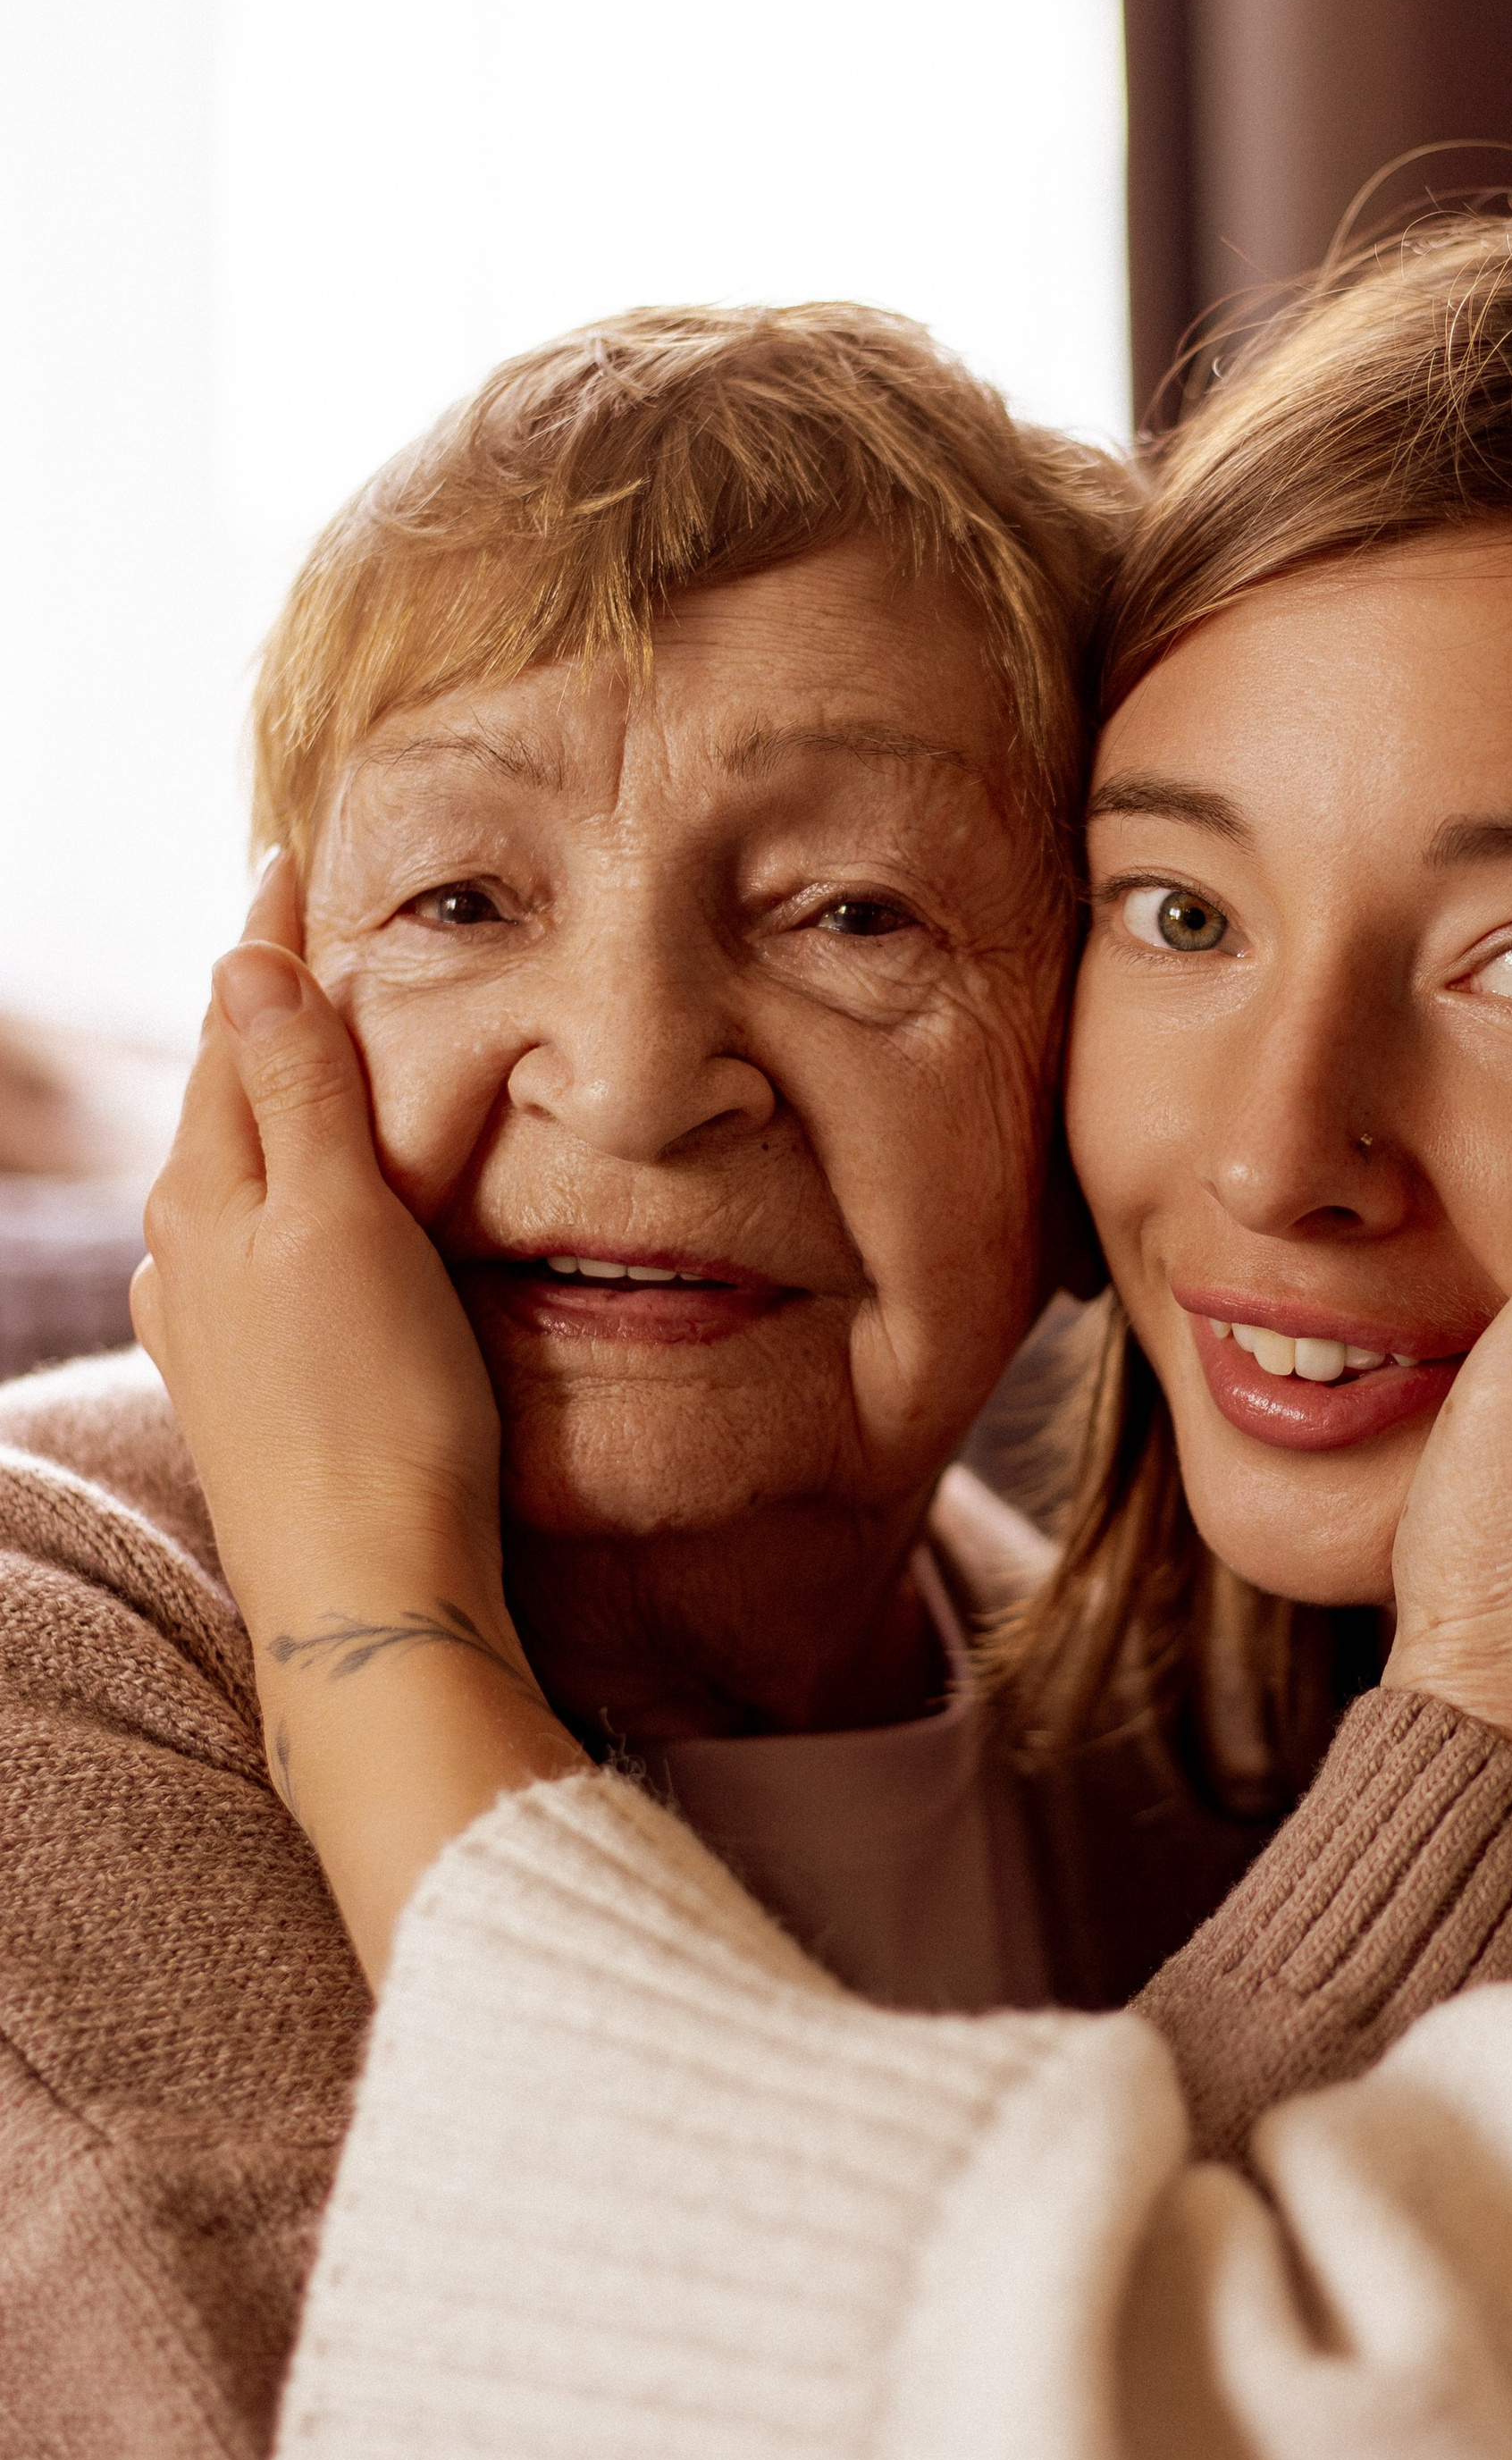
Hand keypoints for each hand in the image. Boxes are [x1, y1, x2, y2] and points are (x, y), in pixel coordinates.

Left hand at [134, 860, 577, 1981]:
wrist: (370, 1601)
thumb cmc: (373, 1411)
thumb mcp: (341, 1222)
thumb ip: (298, 1090)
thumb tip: (245, 963)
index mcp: (210, 1196)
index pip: (233, 1029)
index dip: (266, 943)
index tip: (288, 858)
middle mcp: (191, 1258)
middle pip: (223, 1097)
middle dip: (260, 1014)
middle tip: (301, 934)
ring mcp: (217, 1333)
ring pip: (237, 1175)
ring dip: (270, 1101)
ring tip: (311, 1050)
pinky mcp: (256, 1395)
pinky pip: (258, 1248)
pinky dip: (287, 1189)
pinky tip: (307, 1216)